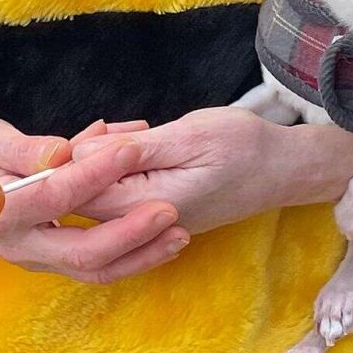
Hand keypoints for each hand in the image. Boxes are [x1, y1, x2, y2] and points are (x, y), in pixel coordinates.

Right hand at [0, 116, 187, 285]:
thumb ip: (24, 148)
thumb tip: (63, 152)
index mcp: (2, 209)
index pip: (60, 194)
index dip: (99, 173)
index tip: (134, 147)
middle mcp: (18, 242)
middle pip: (84, 254)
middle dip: (134, 236)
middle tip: (172, 212)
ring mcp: (31, 255)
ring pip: (91, 270)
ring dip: (139, 256)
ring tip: (179, 235)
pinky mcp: (42, 255)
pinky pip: (88, 264)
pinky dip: (125, 254)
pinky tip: (156, 237)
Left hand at [72, 108, 352, 234]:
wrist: (284, 169)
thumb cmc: (242, 146)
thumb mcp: (189, 136)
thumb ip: (132, 151)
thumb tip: (80, 155)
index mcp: (147, 207)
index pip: (80, 196)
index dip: (68, 162)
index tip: (88, 130)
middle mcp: (143, 225)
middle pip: (83, 200)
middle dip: (81, 160)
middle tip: (109, 127)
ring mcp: (149, 223)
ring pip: (99, 196)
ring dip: (100, 161)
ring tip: (128, 130)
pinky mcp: (156, 214)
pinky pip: (119, 194)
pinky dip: (117, 166)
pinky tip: (135, 142)